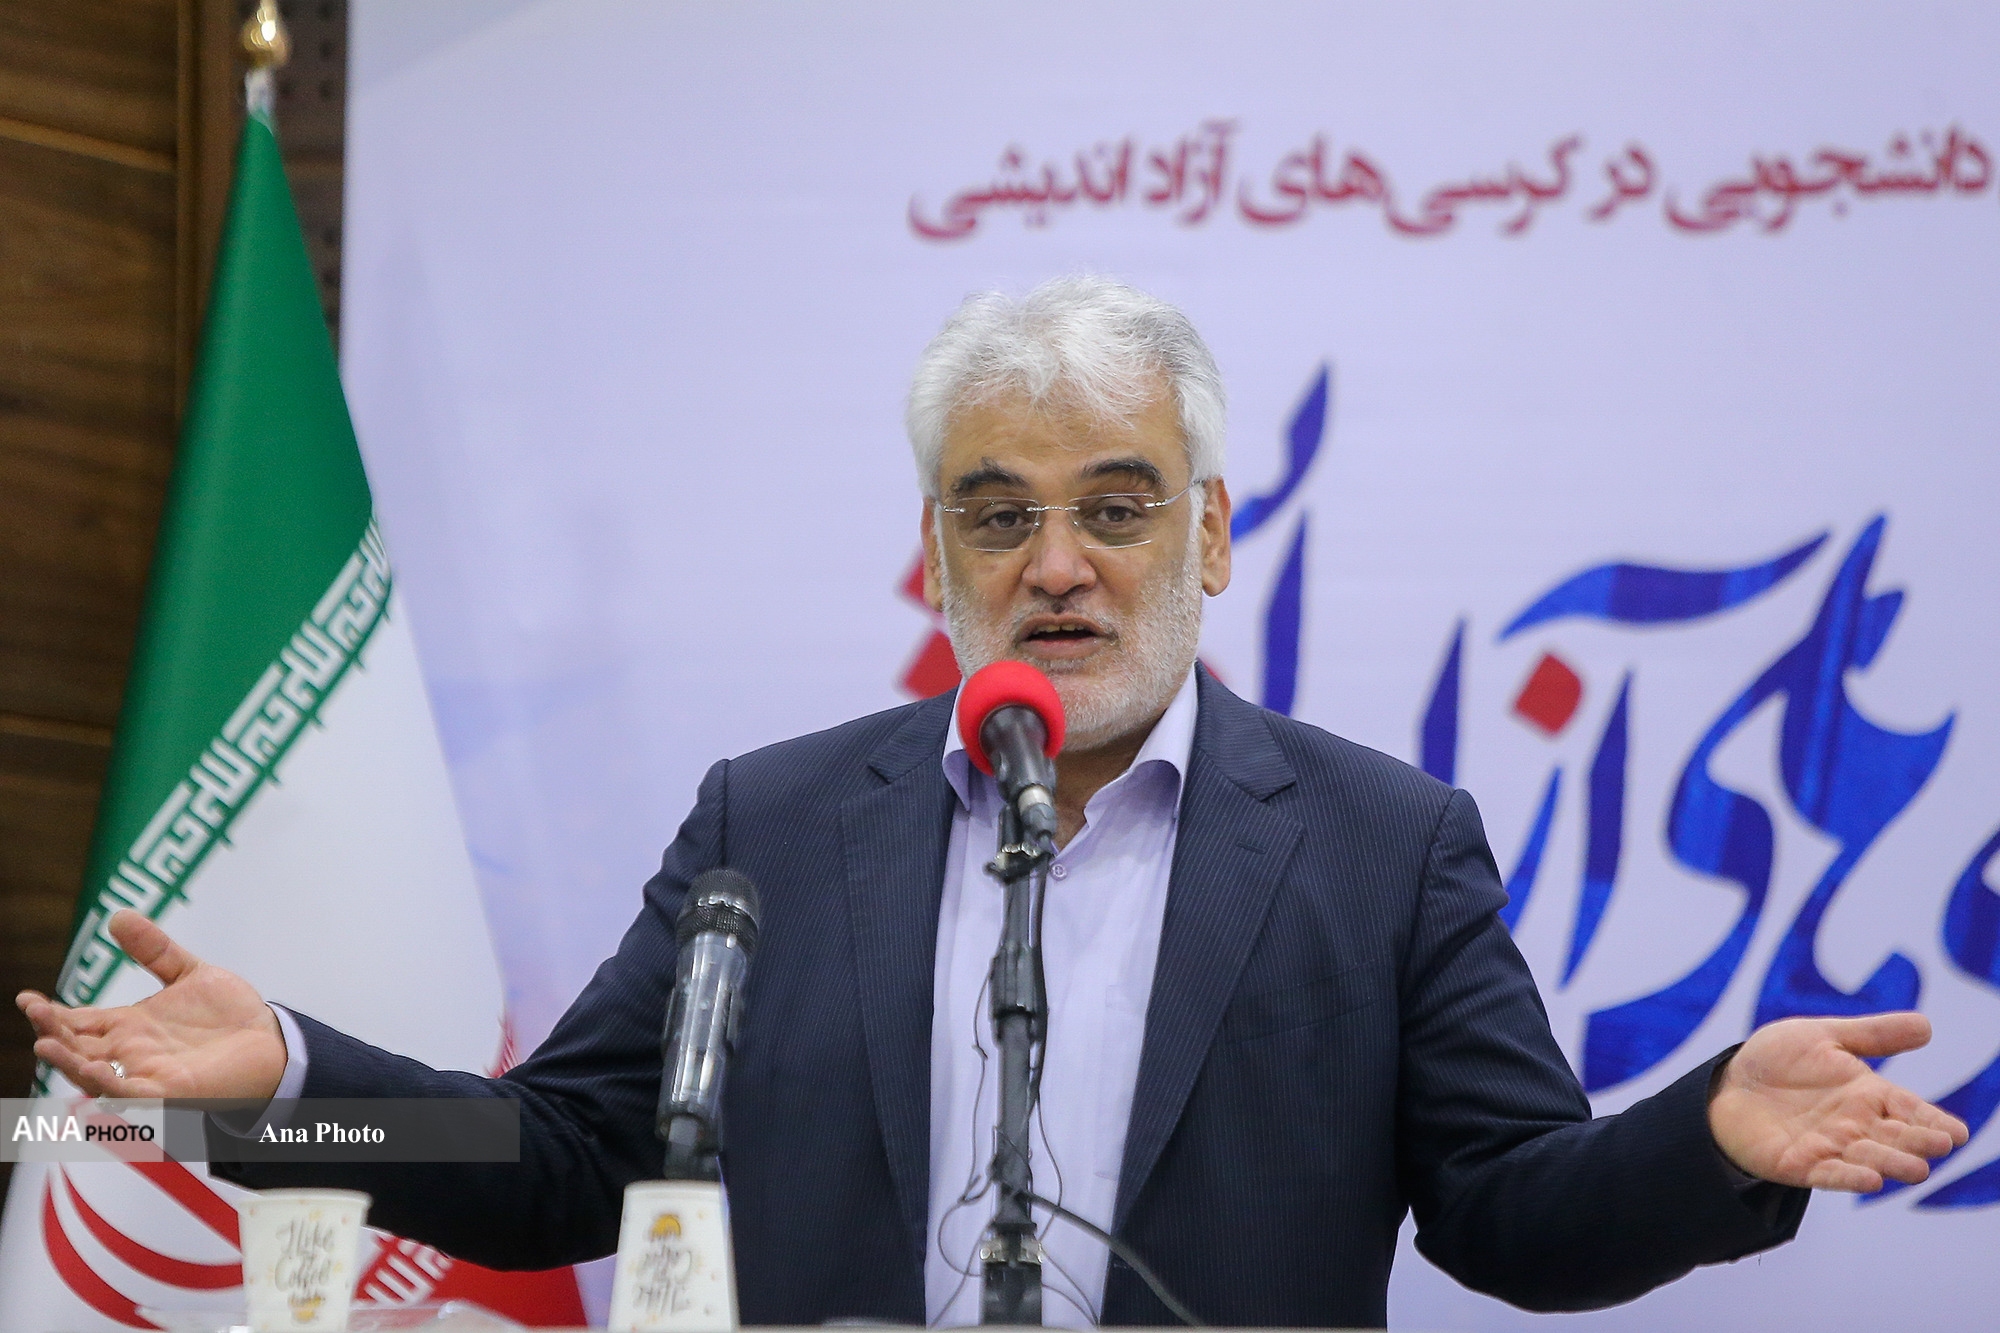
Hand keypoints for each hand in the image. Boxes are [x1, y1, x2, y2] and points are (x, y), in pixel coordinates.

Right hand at [16, 909, 286, 1100]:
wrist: (272, 1041)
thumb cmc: (229, 1015)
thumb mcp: (188, 973)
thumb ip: (154, 949)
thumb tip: (117, 914)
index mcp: (128, 1027)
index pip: (77, 1022)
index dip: (50, 1014)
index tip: (26, 998)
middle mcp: (129, 1053)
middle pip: (77, 1047)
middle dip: (52, 1033)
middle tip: (35, 1012)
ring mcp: (146, 1074)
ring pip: (94, 1076)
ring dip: (69, 1063)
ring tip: (46, 1045)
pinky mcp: (170, 1093)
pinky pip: (132, 1094)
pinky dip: (110, 1086)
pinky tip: (94, 1072)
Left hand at [1709, 1012, 1969, 1191]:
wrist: (1725, 1085)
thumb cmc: (1776, 1061)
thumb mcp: (1823, 1037)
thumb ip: (1872, 1035)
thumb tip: (1927, 1024)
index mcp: (1866, 1094)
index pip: (1908, 1109)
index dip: (1933, 1120)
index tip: (1958, 1132)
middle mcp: (1854, 1124)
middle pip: (1894, 1136)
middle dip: (1917, 1142)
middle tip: (1941, 1145)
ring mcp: (1829, 1146)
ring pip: (1868, 1158)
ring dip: (1891, 1163)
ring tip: (1917, 1169)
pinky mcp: (1800, 1165)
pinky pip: (1829, 1174)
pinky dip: (1850, 1177)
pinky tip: (1871, 1181)